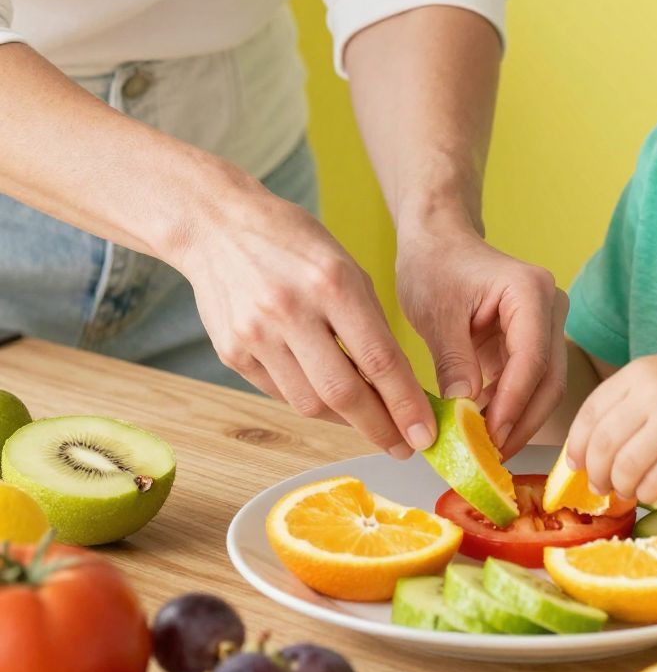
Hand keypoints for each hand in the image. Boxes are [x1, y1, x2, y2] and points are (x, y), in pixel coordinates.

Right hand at [177, 168, 436, 454]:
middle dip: (380, 428)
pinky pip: (280, 393)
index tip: (425, 433)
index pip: (379, 358)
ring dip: (345, 420)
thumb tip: (395, 383)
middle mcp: (291, 311)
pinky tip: (326, 398)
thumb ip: (367, 320)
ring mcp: (256, 335)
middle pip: (343, 392)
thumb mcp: (344, 264)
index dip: (405, 403)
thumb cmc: (292, 241)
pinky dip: (309, 401)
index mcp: (332, 282)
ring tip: (367, 420)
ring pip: (309, 403)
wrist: (216, 225)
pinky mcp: (231, 352)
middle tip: (403, 446)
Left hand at [395, 217, 568, 456]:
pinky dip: (509, 408)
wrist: (438, 242)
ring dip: (517, 420)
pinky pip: (530, 382)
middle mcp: (551, 306)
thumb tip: (464, 411)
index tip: (489, 439)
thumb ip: (453, 360)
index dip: (512, 404)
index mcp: (530, 291)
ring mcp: (547, 324)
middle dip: (521, 421)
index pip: (531, 359)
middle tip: (490, 456)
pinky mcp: (535, 341)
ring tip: (485, 450)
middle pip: (548, 378)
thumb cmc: (435, 266)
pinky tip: (484, 429)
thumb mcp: (436, 313)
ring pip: (545, 385)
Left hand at [564, 353, 656, 506]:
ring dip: (619, 487)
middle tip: (598, 486)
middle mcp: (654, 393)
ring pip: (626, 467)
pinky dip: (644, 493)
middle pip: (604, 444)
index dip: (577, 445)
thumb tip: (587, 450)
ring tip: (624, 491)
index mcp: (639, 373)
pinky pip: (655, 482)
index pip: (590, 413)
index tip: (575, 465)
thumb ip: (628, 403)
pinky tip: (649, 492)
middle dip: (595, 473)